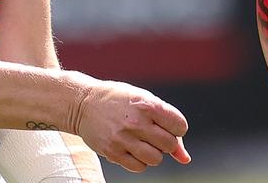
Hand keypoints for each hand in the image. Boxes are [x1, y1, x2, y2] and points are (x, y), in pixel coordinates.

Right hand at [66, 74, 190, 172]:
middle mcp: (136, 122)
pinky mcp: (112, 152)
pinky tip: (130, 148)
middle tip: (152, 133)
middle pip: (169, 145)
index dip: (176, 128)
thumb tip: (185, 158)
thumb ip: (167, 125)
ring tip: (140, 141)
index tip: (165, 124)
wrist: (83, 104)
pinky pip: (139, 167)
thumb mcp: (144, 102)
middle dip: (165, 142)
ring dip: (153, 153)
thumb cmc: (119, 101)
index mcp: (146, 104)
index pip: (180, 126)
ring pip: (156, 159)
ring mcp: (123, 138)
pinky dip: (139, 161)